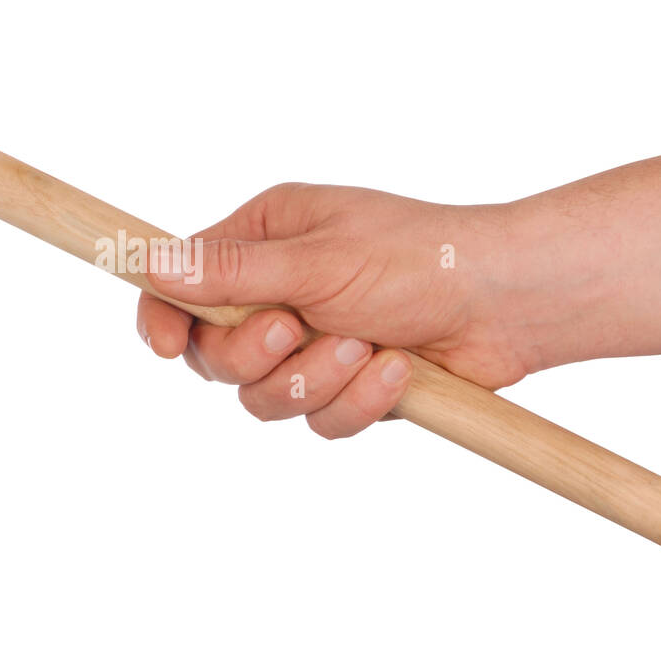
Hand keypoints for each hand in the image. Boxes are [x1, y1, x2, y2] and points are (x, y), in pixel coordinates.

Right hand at [137, 183, 529, 438]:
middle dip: (256, 355)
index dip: (163, 318)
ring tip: (365, 348)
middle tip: (293, 332)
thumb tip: (151, 262)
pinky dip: (356, 402)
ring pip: (263, 398)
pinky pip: (318, 421)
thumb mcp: (318, 260)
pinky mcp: (345, 386)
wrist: (510, 303)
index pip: (181, 283)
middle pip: (216, 355)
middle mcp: (279, 291)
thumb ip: (232, 273)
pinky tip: (396, 371)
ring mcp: (312, 343)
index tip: (163, 347)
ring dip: (314, 380)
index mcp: (264, 240)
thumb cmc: (421, 256)